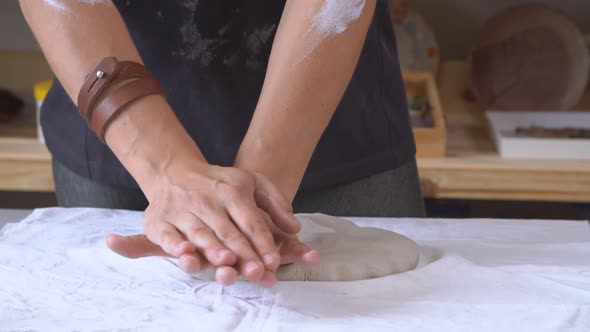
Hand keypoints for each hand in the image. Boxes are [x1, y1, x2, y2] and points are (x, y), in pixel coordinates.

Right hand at [107, 160, 301, 285]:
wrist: (174, 171)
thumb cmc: (221, 183)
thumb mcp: (253, 182)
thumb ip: (276, 203)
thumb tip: (295, 228)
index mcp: (233, 192)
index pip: (251, 222)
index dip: (262, 243)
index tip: (273, 261)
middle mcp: (208, 201)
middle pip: (228, 232)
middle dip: (243, 253)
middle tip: (256, 271)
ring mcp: (183, 211)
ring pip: (201, 235)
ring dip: (213, 250)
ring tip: (227, 263)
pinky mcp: (159, 221)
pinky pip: (167, 235)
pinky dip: (175, 244)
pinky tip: (186, 253)